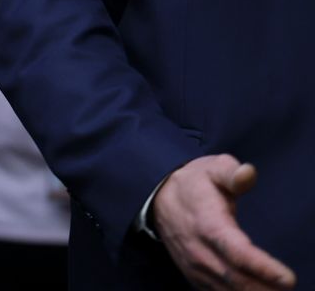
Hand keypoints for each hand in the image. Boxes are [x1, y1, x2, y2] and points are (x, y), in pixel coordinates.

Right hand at [152, 155, 295, 289]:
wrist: (159, 198)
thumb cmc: (194, 184)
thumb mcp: (212, 168)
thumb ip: (231, 172)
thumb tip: (247, 174)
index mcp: (206, 222)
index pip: (236, 251)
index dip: (262, 267)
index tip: (288, 278)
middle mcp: (198, 248)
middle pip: (234, 277)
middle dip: (263, 288)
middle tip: (288, 290)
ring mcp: (194, 264)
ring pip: (225, 289)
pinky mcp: (193, 274)